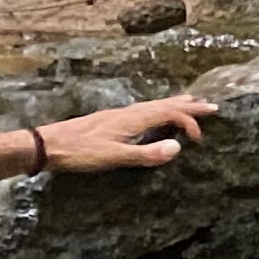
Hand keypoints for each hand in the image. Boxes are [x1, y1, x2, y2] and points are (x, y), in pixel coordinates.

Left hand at [33, 95, 208, 172]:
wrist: (46, 145)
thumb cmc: (80, 153)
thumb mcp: (114, 157)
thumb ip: (146, 153)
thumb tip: (177, 148)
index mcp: (132, 119)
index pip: (169, 114)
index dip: (189, 124)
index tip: (199, 140)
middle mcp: (128, 112)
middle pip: (164, 105)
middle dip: (189, 106)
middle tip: (212, 106)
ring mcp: (118, 115)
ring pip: (153, 105)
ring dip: (174, 104)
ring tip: (189, 101)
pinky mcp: (110, 120)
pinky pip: (143, 109)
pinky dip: (158, 109)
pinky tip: (154, 114)